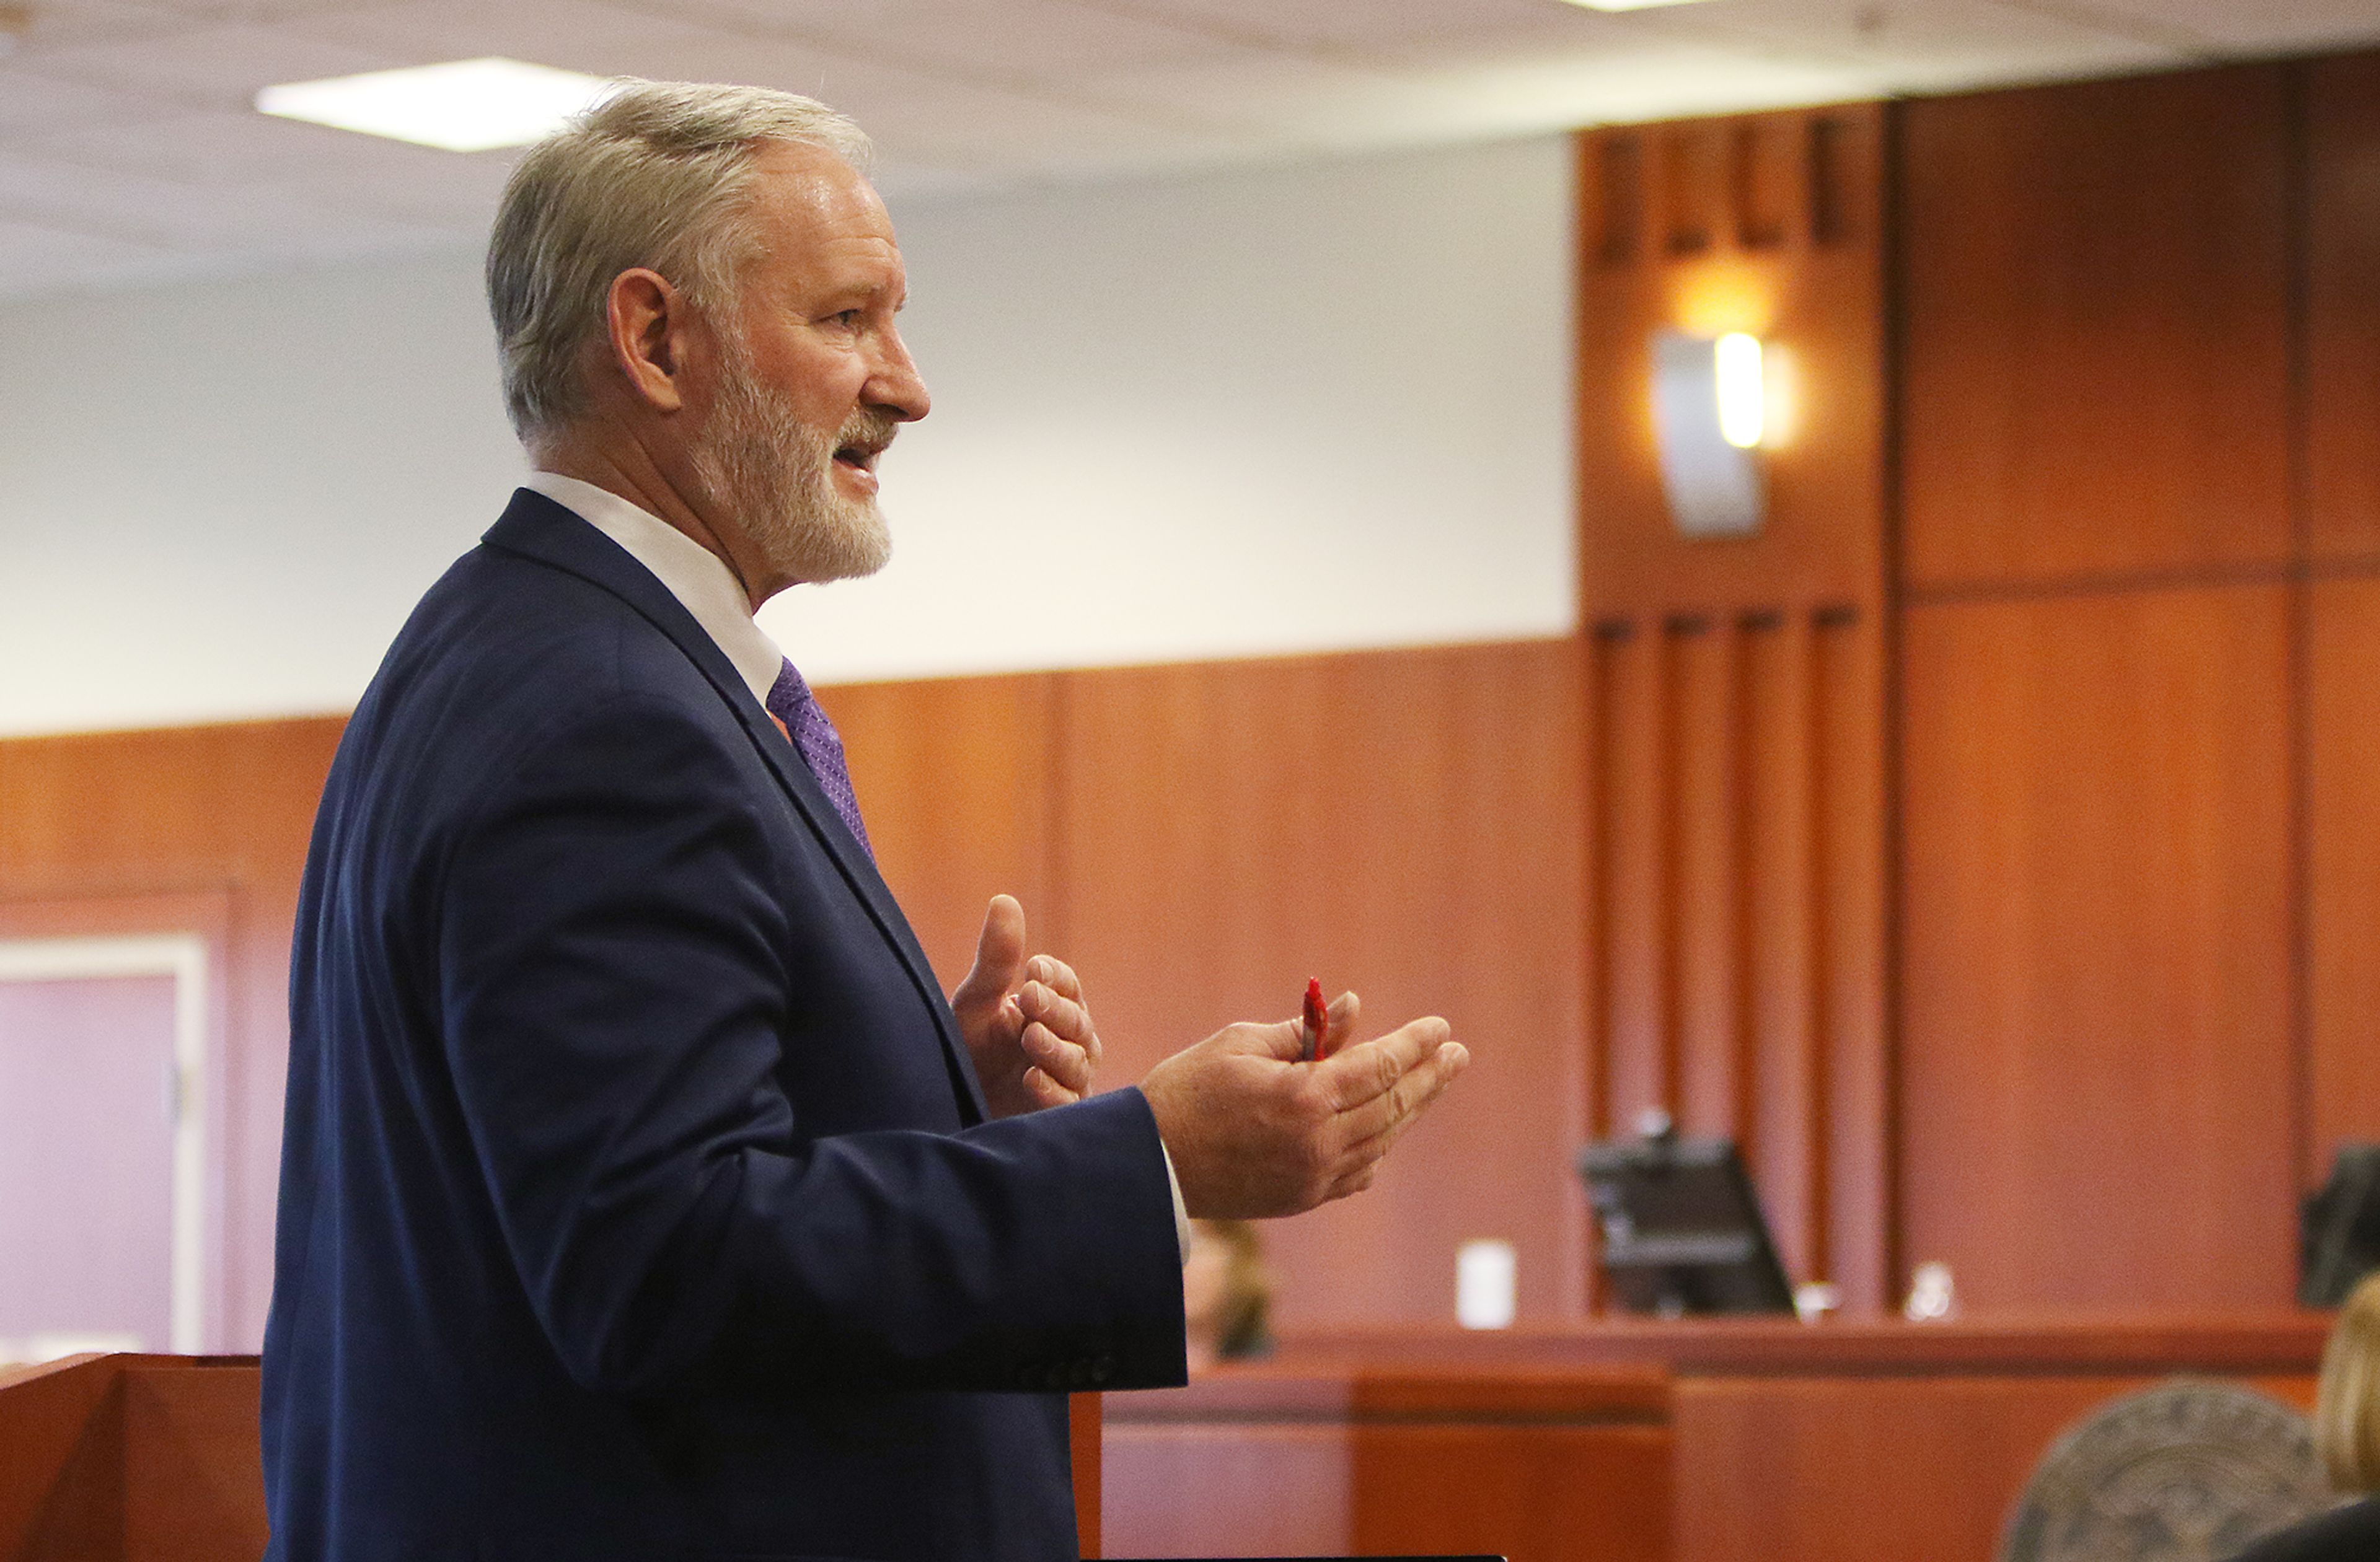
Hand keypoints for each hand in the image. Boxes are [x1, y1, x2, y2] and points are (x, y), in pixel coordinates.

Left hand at [948, 894, 1100, 1118]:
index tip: (1033, 969)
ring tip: (1031, 1037)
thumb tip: (1004, 898)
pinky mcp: (1058, 1115)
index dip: (1055, 977)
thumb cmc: (969, 1051)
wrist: (950, 1105)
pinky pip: (1068, 1103)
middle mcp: (1068, 1041)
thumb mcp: (976, 1003)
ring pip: (1077, 1061)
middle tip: (1029, 997)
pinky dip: (1054, 1092)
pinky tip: (1033, 1080)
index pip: (1068, 986)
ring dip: (1056, 1048)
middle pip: (1077, 1021)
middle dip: (1055, 1009)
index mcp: (1052, 1009)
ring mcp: (1067, 1079)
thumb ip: (995, 960)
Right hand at [1138, 991, 1468, 1218]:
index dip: (1414, 1046)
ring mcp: (1313, 1176)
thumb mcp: (1240, 1044)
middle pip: (1392, 1106)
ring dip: (1410, 1110)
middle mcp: (1318, 1143)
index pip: (1379, 1067)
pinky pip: (1359, 1171)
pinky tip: (1388, 1127)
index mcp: (1303, 1098)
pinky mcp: (1302, 1197)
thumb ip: (1305, 1032)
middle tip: (1456, 1054)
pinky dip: (1378, 1145)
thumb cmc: (1186, 1091)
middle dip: (1428, 1077)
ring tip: (1431, 1083)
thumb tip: (1355, 1010)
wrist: (1146, 1165)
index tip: (1440, 1028)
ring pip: (1381, 1140)